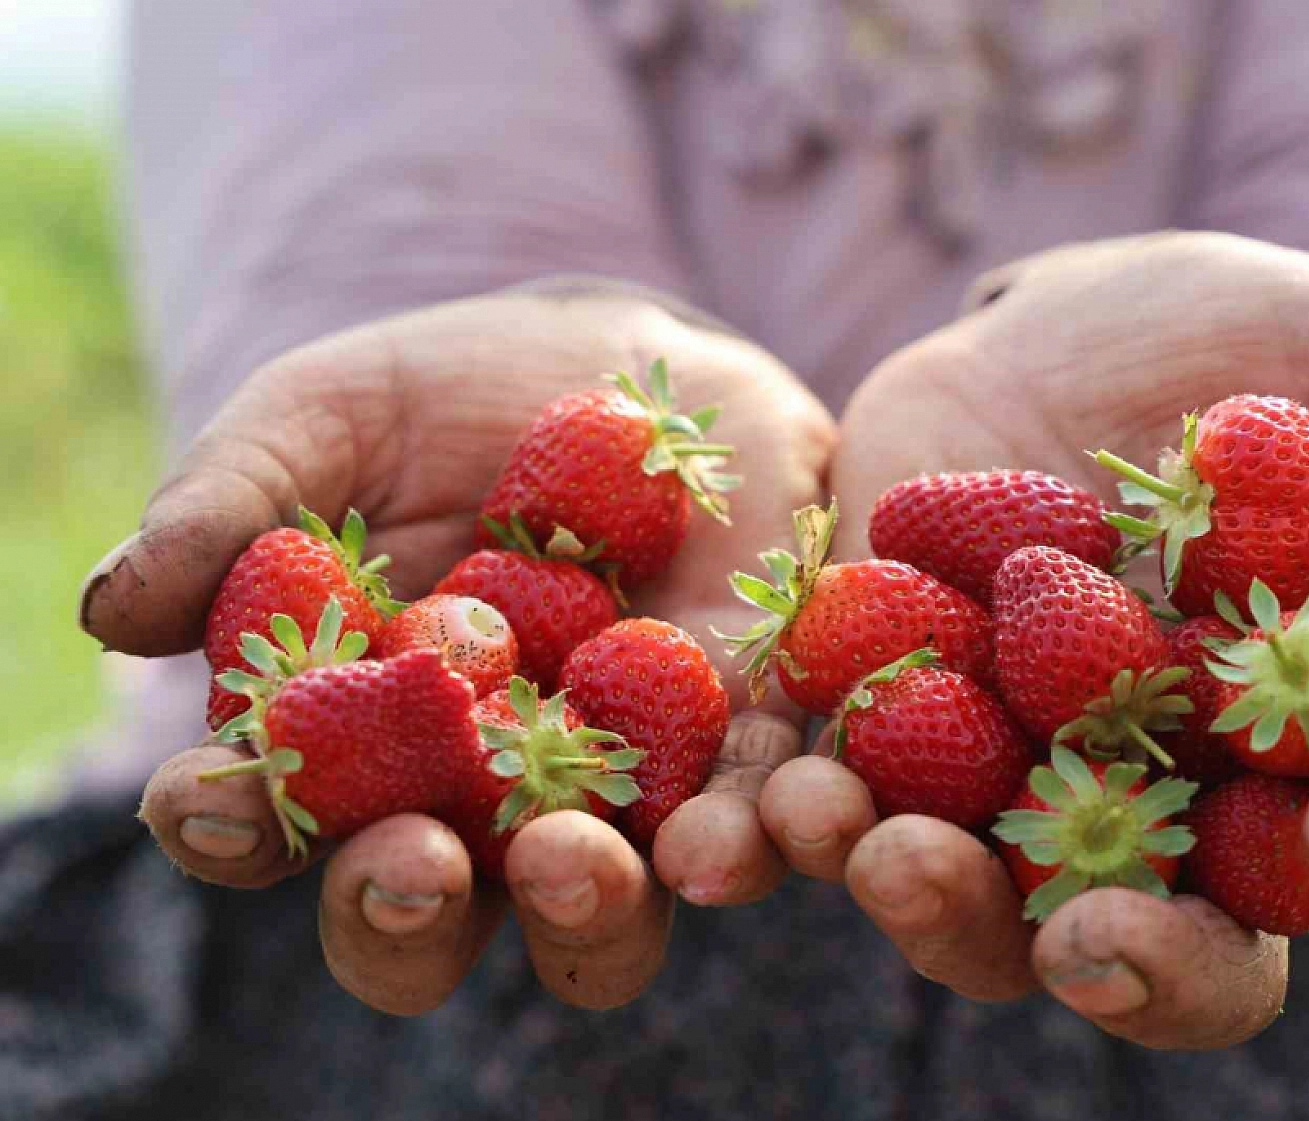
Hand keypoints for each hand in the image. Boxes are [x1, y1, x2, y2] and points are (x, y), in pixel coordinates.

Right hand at [81, 288, 833, 1013]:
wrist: (634, 366)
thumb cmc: (448, 398)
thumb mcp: (324, 420)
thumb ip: (230, 509)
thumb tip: (108, 612)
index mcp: (348, 743)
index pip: (269, 819)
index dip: (230, 826)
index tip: (212, 795)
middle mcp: (472, 802)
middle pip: (422, 912)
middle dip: (402, 910)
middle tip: (408, 866)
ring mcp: (612, 795)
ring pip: (589, 911)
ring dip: (577, 910)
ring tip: (570, 862)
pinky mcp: (739, 755)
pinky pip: (742, 826)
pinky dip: (738, 842)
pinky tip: (724, 834)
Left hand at [759, 232, 1308, 1047]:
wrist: (1059, 333)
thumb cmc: (1242, 347)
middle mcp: (1169, 790)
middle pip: (1172, 931)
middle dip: (1135, 953)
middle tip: (1088, 936)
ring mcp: (1016, 773)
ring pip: (988, 898)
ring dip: (934, 902)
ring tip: (878, 848)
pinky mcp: (885, 726)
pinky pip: (842, 802)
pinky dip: (800, 821)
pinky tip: (769, 803)